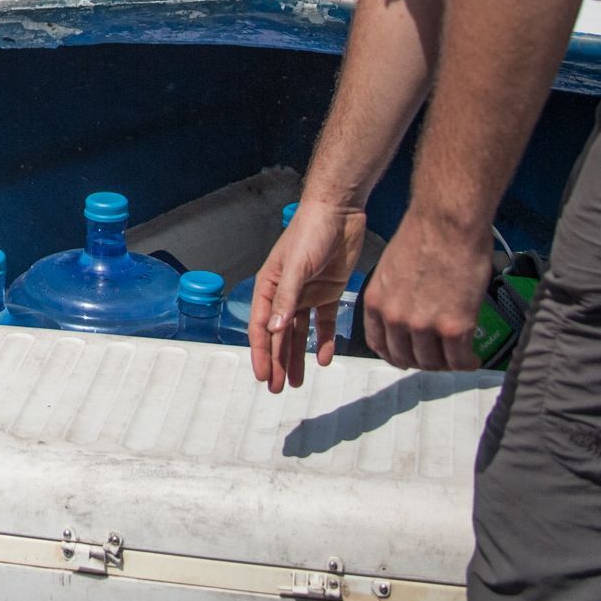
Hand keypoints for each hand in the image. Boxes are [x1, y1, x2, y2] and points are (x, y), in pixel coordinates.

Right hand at [249, 200, 365, 392]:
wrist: (340, 211)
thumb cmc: (310, 231)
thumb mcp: (296, 266)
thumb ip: (286, 298)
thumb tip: (273, 329)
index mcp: (269, 285)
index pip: (260, 326)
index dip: (261, 353)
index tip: (263, 376)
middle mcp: (285, 293)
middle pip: (278, 334)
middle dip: (278, 361)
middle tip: (278, 388)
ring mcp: (307, 294)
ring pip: (299, 334)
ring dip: (298, 357)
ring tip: (298, 382)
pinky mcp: (328, 292)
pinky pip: (323, 323)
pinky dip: (323, 341)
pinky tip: (324, 359)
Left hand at [358, 209, 490, 372]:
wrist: (448, 221)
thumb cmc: (425, 233)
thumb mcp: (392, 268)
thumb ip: (395, 295)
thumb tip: (409, 310)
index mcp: (376, 301)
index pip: (379, 344)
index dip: (396, 354)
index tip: (409, 356)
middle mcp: (394, 318)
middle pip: (406, 358)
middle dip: (423, 361)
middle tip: (439, 357)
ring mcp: (423, 325)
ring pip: (433, 362)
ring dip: (446, 363)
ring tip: (459, 356)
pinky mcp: (454, 327)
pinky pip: (459, 359)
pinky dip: (467, 362)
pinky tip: (473, 357)